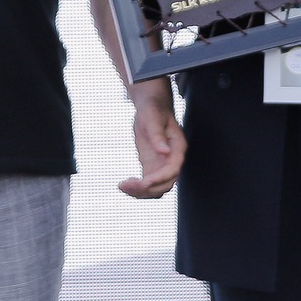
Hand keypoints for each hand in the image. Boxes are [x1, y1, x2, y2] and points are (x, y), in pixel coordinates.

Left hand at [119, 82, 185, 198]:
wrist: (150, 107)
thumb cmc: (153, 109)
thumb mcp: (153, 118)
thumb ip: (158, 135)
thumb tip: (165, 152)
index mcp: (177, 148)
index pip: (173, 169)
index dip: (160, 178)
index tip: (143, 182)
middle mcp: (172, 160)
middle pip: (165, 184)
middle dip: (148, 189)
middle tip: (127, 185)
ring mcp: (162, 166)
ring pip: (156, 189)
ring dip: (141, 193)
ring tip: (123, 186)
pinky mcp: (151, 168)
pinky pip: (147, 185)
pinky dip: (136, 189)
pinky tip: (123, 185)